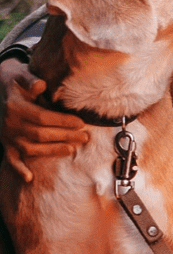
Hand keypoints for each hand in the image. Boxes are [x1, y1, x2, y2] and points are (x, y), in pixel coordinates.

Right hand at [0, 57, 87, 181]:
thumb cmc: (17, 81)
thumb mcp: (22, 74)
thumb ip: (31, 80)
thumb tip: (40, 85)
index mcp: (15, 106)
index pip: (42, 117)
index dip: (62, 121)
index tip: (80, 123)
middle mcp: (10, 124)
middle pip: (40, 134)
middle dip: (64, 136)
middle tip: (84, 137)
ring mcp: (7, 136)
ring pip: (30, 148)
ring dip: (52, 151)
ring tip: (72, 149)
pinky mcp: (6, 144)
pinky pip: (11, 159)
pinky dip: (19, 169)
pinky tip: (29, 178)